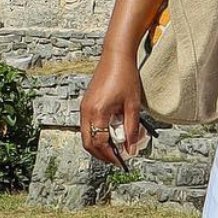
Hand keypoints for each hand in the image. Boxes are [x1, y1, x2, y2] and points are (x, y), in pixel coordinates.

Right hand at [80, 52, 143, 167]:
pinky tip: (112, 132)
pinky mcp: (86, 104)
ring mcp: (84, 107)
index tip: (122, 161)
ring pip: (87, 135)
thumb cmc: (125, 75)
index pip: (100, 143)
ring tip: (116, 147)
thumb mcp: (132, 106)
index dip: (111, 155)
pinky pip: (88, 126)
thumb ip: (132, 129)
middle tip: (117, 158)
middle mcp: (86, 111)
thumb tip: (131, 149)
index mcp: (97, 112)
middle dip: (102, 154)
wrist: (116, 56)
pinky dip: (98, 134)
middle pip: (89, 143)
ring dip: (100, 144)